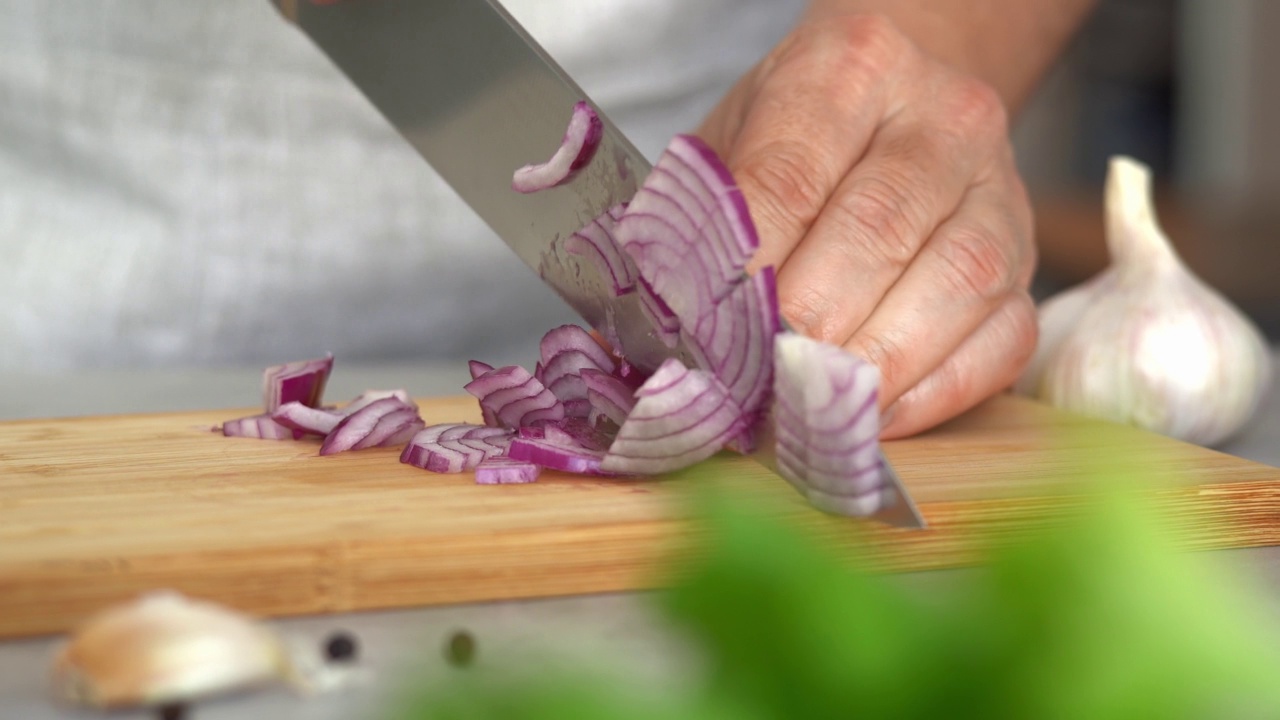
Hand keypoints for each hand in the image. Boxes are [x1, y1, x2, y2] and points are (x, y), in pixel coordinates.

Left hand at [698, 13, 1037, 438]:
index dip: (747, 269)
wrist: (900, 105)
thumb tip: (665, 329)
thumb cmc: (798, 136)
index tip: (709, 335)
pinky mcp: (1029, 262)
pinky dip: (936, 390)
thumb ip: (702, 225)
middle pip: (878, 229)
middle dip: (809, 323)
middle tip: (758, 384)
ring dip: (877, 362)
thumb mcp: (733, 144)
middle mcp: (944, 116)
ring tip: (813, 410)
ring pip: (958, 282)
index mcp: (851, 67)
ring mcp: (1000, 188)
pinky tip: (876, 416)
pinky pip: (1003, 337)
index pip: (789, 176)